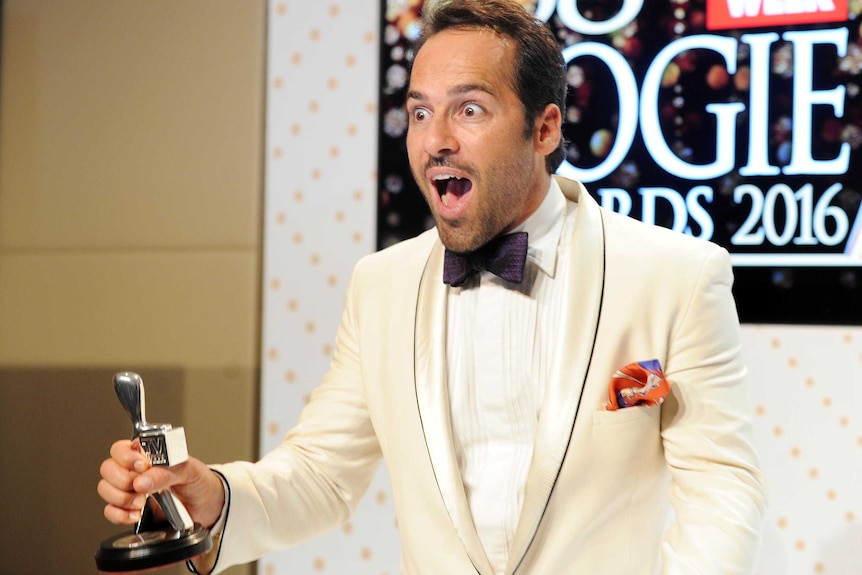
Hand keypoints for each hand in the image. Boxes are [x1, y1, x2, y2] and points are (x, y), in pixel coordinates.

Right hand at [98, 439, 224, 528]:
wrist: (207, 507)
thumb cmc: (199, 481)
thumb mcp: (189, 471)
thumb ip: (166, 473)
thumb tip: (142, 481)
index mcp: (147, 454)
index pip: (120, 448)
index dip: (125, 457)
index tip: (141, 466)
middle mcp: (134, 470)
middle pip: (107, 468)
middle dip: (122, 480)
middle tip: (142, 487)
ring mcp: (130, 490)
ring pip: (104, 489)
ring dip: (121, 498)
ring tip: (141, 502)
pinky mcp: (128, 510)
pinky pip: (109, 511)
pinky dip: (120, 515)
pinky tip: (136, 514)